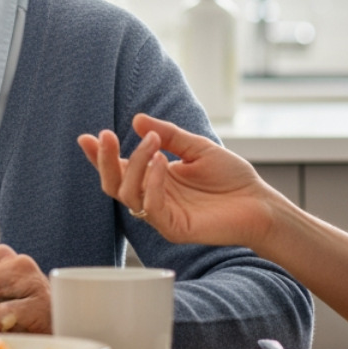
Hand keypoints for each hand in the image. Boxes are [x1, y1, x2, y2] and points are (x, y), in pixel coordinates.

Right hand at [79, 114, 282, 249]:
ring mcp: (161, 215)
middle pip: (113, 184)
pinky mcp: (173, 228)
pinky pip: (152, 206)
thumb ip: (169, 134)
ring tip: (152, 143)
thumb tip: (138, 119)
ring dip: (135, 164)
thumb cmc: (232, 178)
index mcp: (155, 179)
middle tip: (106, 135)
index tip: (87, 137)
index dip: (100, 155)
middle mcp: (153, 197)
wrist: (260, 203)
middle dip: (105, 160)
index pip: (120, 168)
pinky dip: (152, 182)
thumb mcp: (197, 147)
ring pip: (128, 194)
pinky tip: (162, 161)